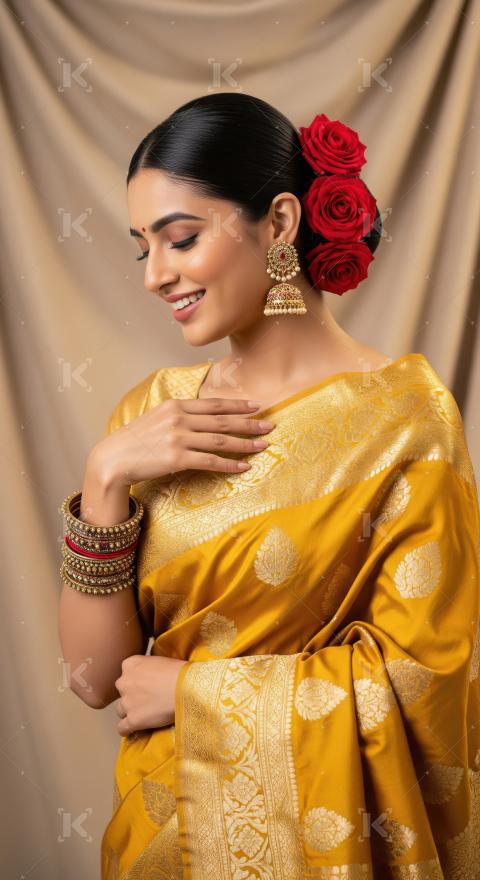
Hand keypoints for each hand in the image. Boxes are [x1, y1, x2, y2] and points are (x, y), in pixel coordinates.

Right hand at [95, 396, 275, 487]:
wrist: (112, 459)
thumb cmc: (134, 441)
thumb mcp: (156, 419)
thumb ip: (179, 416)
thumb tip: (203, 419)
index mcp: (175, 406)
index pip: (214, 404)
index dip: (237, 405)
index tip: (256, 405)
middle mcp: (179, 419)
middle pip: (223, 421)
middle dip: (249, 423)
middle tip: (270, 425)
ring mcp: (178, 438)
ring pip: (221, 441)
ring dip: (245, 444)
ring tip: (263, 445)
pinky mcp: (177, 458)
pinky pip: (211, 461)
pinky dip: (230, 464)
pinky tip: (244, 466)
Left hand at [114, 654, 187, 735]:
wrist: (185, 688)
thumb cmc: (178, 672)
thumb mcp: (159, 661)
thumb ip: (148, 669)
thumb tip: (150, 677)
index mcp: (130, 664)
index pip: (127, 674)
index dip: (138, 681)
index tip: (148, 685)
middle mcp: (124, 682)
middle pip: (123, 691)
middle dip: (133, 696)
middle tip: (149, 699)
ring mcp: (127, 702)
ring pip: (121, 710)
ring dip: (131, 711)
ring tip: (146, 714)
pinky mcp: (133, 720)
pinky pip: (122, 728)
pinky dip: (128, 729)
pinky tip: (136, 728)